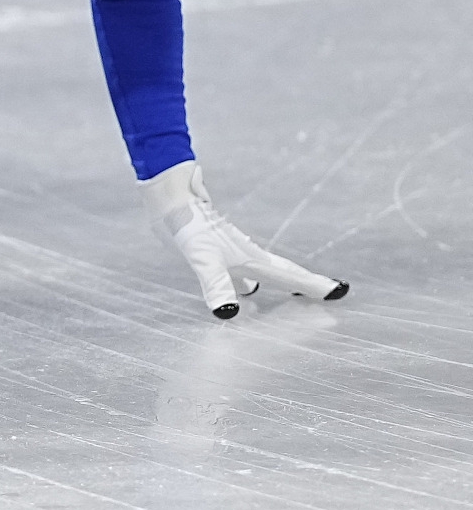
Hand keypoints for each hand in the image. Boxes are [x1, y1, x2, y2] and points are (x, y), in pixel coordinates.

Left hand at [140, 160, 347, 318]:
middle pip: (282, 271)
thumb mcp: (202, 258)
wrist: (170, 196)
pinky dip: (255, 279)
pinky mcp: (215, 247)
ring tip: (294, 292)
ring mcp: (231, 250)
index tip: (340, 291)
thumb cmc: (187, 224)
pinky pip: (244, 268)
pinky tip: (247, 286)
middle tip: (326, 292)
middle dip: (304, 283)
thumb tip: (229, 313)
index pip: (289, 275)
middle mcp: (246, 254)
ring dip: (282, 280)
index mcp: (251, 257)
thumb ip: (216, 284)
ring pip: (265, 270)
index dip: (312, 285)